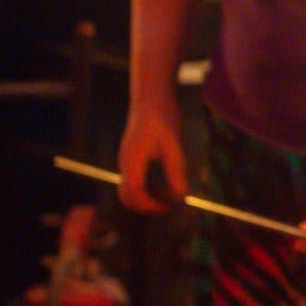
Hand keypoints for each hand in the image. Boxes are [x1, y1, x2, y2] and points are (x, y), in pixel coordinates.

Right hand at [117, 98, 187, 213]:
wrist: (150, 98)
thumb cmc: (162, 118)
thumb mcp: (173, 145)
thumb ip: (175, 171)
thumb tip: (180, 197)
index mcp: (132, 161)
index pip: (134, 194)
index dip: (150, 206)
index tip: (170, 207)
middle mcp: (125, 164)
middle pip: (126, 197)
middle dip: (146, 206)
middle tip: (169, 205)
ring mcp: (126, 161)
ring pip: (128, 190)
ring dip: (145, 198)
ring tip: (169, 195)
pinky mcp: (131, 158)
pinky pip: (133, 181)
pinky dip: (145, 190)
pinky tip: (164, 184)